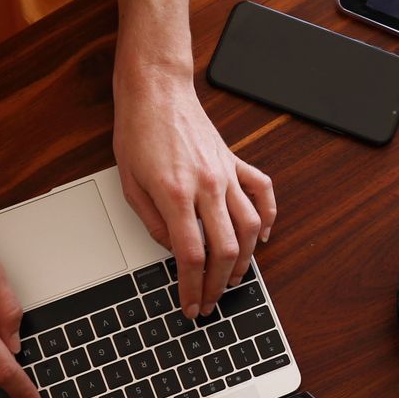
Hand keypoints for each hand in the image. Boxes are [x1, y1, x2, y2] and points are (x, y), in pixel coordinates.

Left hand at [113, 71, 275, 317]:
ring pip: (251, 227)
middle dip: (218, 284)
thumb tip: (172, 249)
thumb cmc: (138, 132)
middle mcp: (208, 185)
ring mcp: (226, 174)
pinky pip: (263, 192)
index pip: (191, 254)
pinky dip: (269, 217)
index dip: (192, 287)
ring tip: (233, 279)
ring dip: (245, 259)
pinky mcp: (235, 163)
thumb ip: (153, 222)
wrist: (157, 92)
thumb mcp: (130, 184)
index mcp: (176, 193)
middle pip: (225, 248)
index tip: (191, 305)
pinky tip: (263, 236)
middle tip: (211, 302)